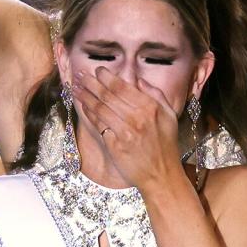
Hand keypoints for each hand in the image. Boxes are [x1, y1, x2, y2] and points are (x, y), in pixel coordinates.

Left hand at [72, 67, 182, 189]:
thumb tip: (139, 81)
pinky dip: (89, 113)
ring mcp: (124, 132)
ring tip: (76, 88)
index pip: (122, 87)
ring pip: (100, 108)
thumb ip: (156, 95)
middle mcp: (137, 118)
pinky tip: (83, 106)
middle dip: (91, 83)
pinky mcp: (114, 145)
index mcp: (150, 108)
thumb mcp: (169, 116)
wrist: (161, 175)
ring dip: (86, 96)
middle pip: (107, 95)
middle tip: (81, 75)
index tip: (98, 70)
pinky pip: (98, 125)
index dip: (107, 77)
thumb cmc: (166, 145)